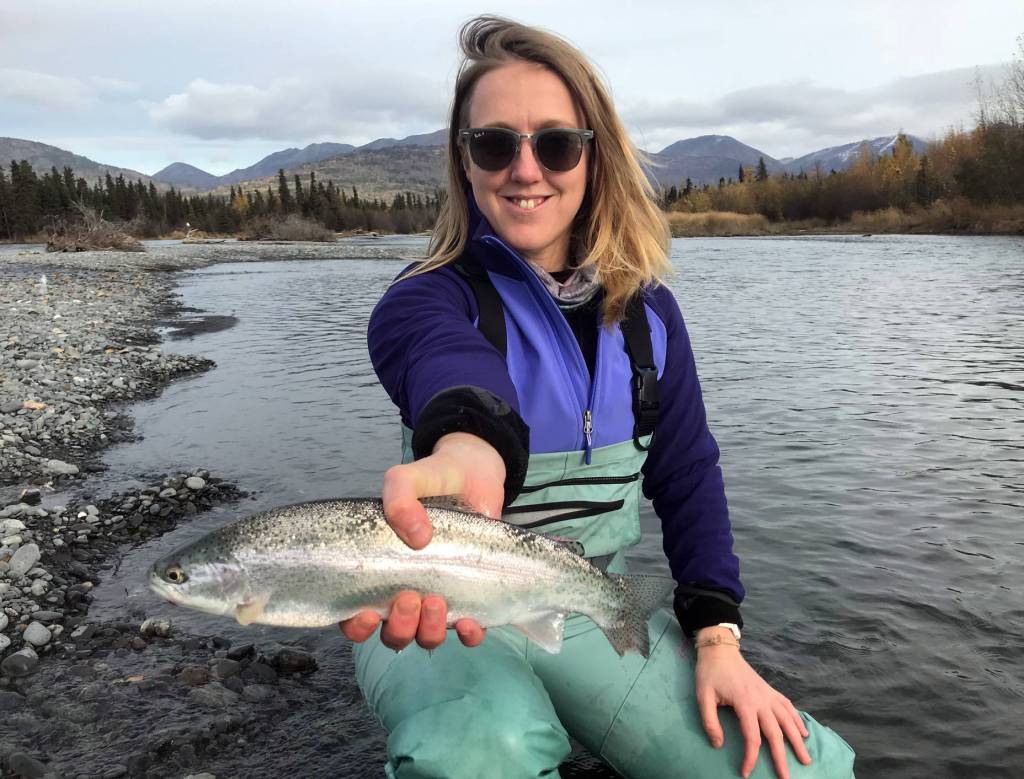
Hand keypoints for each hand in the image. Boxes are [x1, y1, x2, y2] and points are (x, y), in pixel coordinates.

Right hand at [339, 432, 504, 650]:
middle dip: (399, 627)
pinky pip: (468, 631)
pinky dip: (469, 634)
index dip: (357, 626)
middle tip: (409, 597)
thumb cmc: (432, 480)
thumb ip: (399, 497)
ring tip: (437, 601)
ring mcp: (439, 595)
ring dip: (429, 631)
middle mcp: (406, 590)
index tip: (368, 613)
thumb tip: (417, 537)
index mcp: (380, 571)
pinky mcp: (471, 595)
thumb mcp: (407, 479)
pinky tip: (471, 622)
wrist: (474, 473)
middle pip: (393, 634)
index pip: (357, 615)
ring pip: (426, 637)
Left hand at [695, 628, 811, 778]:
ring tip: (806, 759)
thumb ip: (710, 722)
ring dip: (797, 741)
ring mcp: (768, 694)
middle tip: (787, 777)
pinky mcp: (770, 690)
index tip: (746, 773)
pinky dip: (797, 720)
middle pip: (775, 733)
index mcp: (745, 703)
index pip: (752, 737)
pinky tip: (803, 732)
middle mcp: (762, 700)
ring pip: (788, 720)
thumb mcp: (703, 697)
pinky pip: (788, 706)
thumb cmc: (710, 674)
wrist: (720, 650)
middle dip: (781, 757)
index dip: (751, 757)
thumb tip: (718, 745)